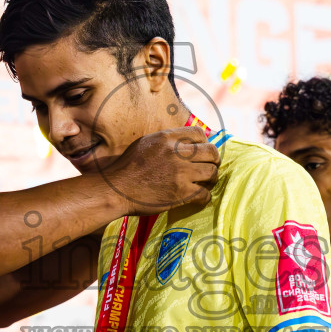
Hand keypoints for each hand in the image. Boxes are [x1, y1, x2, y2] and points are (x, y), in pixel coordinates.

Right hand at [104, 126, 218, 212]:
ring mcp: (181, 173)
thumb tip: (183, 142)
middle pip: (211, 152)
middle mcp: (176, 152)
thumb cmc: (127, 167)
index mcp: (167, 138)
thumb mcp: (145, 143)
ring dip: (211, 179)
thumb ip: (165, 140)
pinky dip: (204, 197)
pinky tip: (199, 198)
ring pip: (212, 172)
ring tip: (206, 183)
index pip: (199, 134)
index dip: (204, 142)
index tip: (202, 152)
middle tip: (210, 167)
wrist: (116, 189)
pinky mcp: (181, 193)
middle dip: (214, 160)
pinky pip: (204, 194)